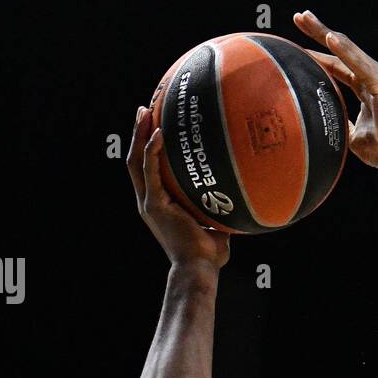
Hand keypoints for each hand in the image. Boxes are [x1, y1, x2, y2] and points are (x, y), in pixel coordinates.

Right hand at [126, 106, 230, 271]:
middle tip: (144, 109)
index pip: (147, 170)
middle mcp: (149, 201)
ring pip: (136, 161)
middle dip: (138, 133)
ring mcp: (149, 202)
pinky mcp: (154, 204)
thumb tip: (242, 197)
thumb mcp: (215, 225)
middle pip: (136, 160)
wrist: (199, 268)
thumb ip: (220, 210)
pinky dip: (153, 150)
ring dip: (140, 135)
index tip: (154, 126)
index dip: (148, 148)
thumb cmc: (210, 254)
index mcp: (159, 205)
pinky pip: (150, 171)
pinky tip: (160, 132)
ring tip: (145, 111)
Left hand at [293, 10, 377, 169]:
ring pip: (346, 49)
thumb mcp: (350, 134)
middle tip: (300, 16)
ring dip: (326, 32)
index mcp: (363, 86)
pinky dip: (343, 50)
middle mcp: (369, 76)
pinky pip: (357, 63)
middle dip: (319, 32)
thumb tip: (321, 125)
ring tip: (306, 18)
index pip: (336, 64)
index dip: (318, 53)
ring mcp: (375, 77)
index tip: (296, 44)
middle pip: (339, 50)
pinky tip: (329, 37)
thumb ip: (339, 122)